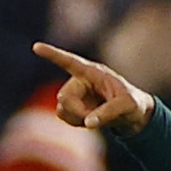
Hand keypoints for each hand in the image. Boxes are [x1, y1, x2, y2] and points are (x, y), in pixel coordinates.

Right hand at [34, 42, 155, 134]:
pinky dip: (75, 122)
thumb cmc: (133, 103)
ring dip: (76, 118)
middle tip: (93, 118)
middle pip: (64, 96)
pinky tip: (90, 120)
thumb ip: (108, 112)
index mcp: (93, 72)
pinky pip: (64, 116)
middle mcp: (81, 81)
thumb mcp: (127, 106)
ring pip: (61, 108)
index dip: (53, 54)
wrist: (133, 115)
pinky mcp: (74, 107)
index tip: (36, 47)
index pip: (70, 62)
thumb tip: (88, 123)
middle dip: (76, 110)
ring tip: (96, 118)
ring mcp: (76, 94)